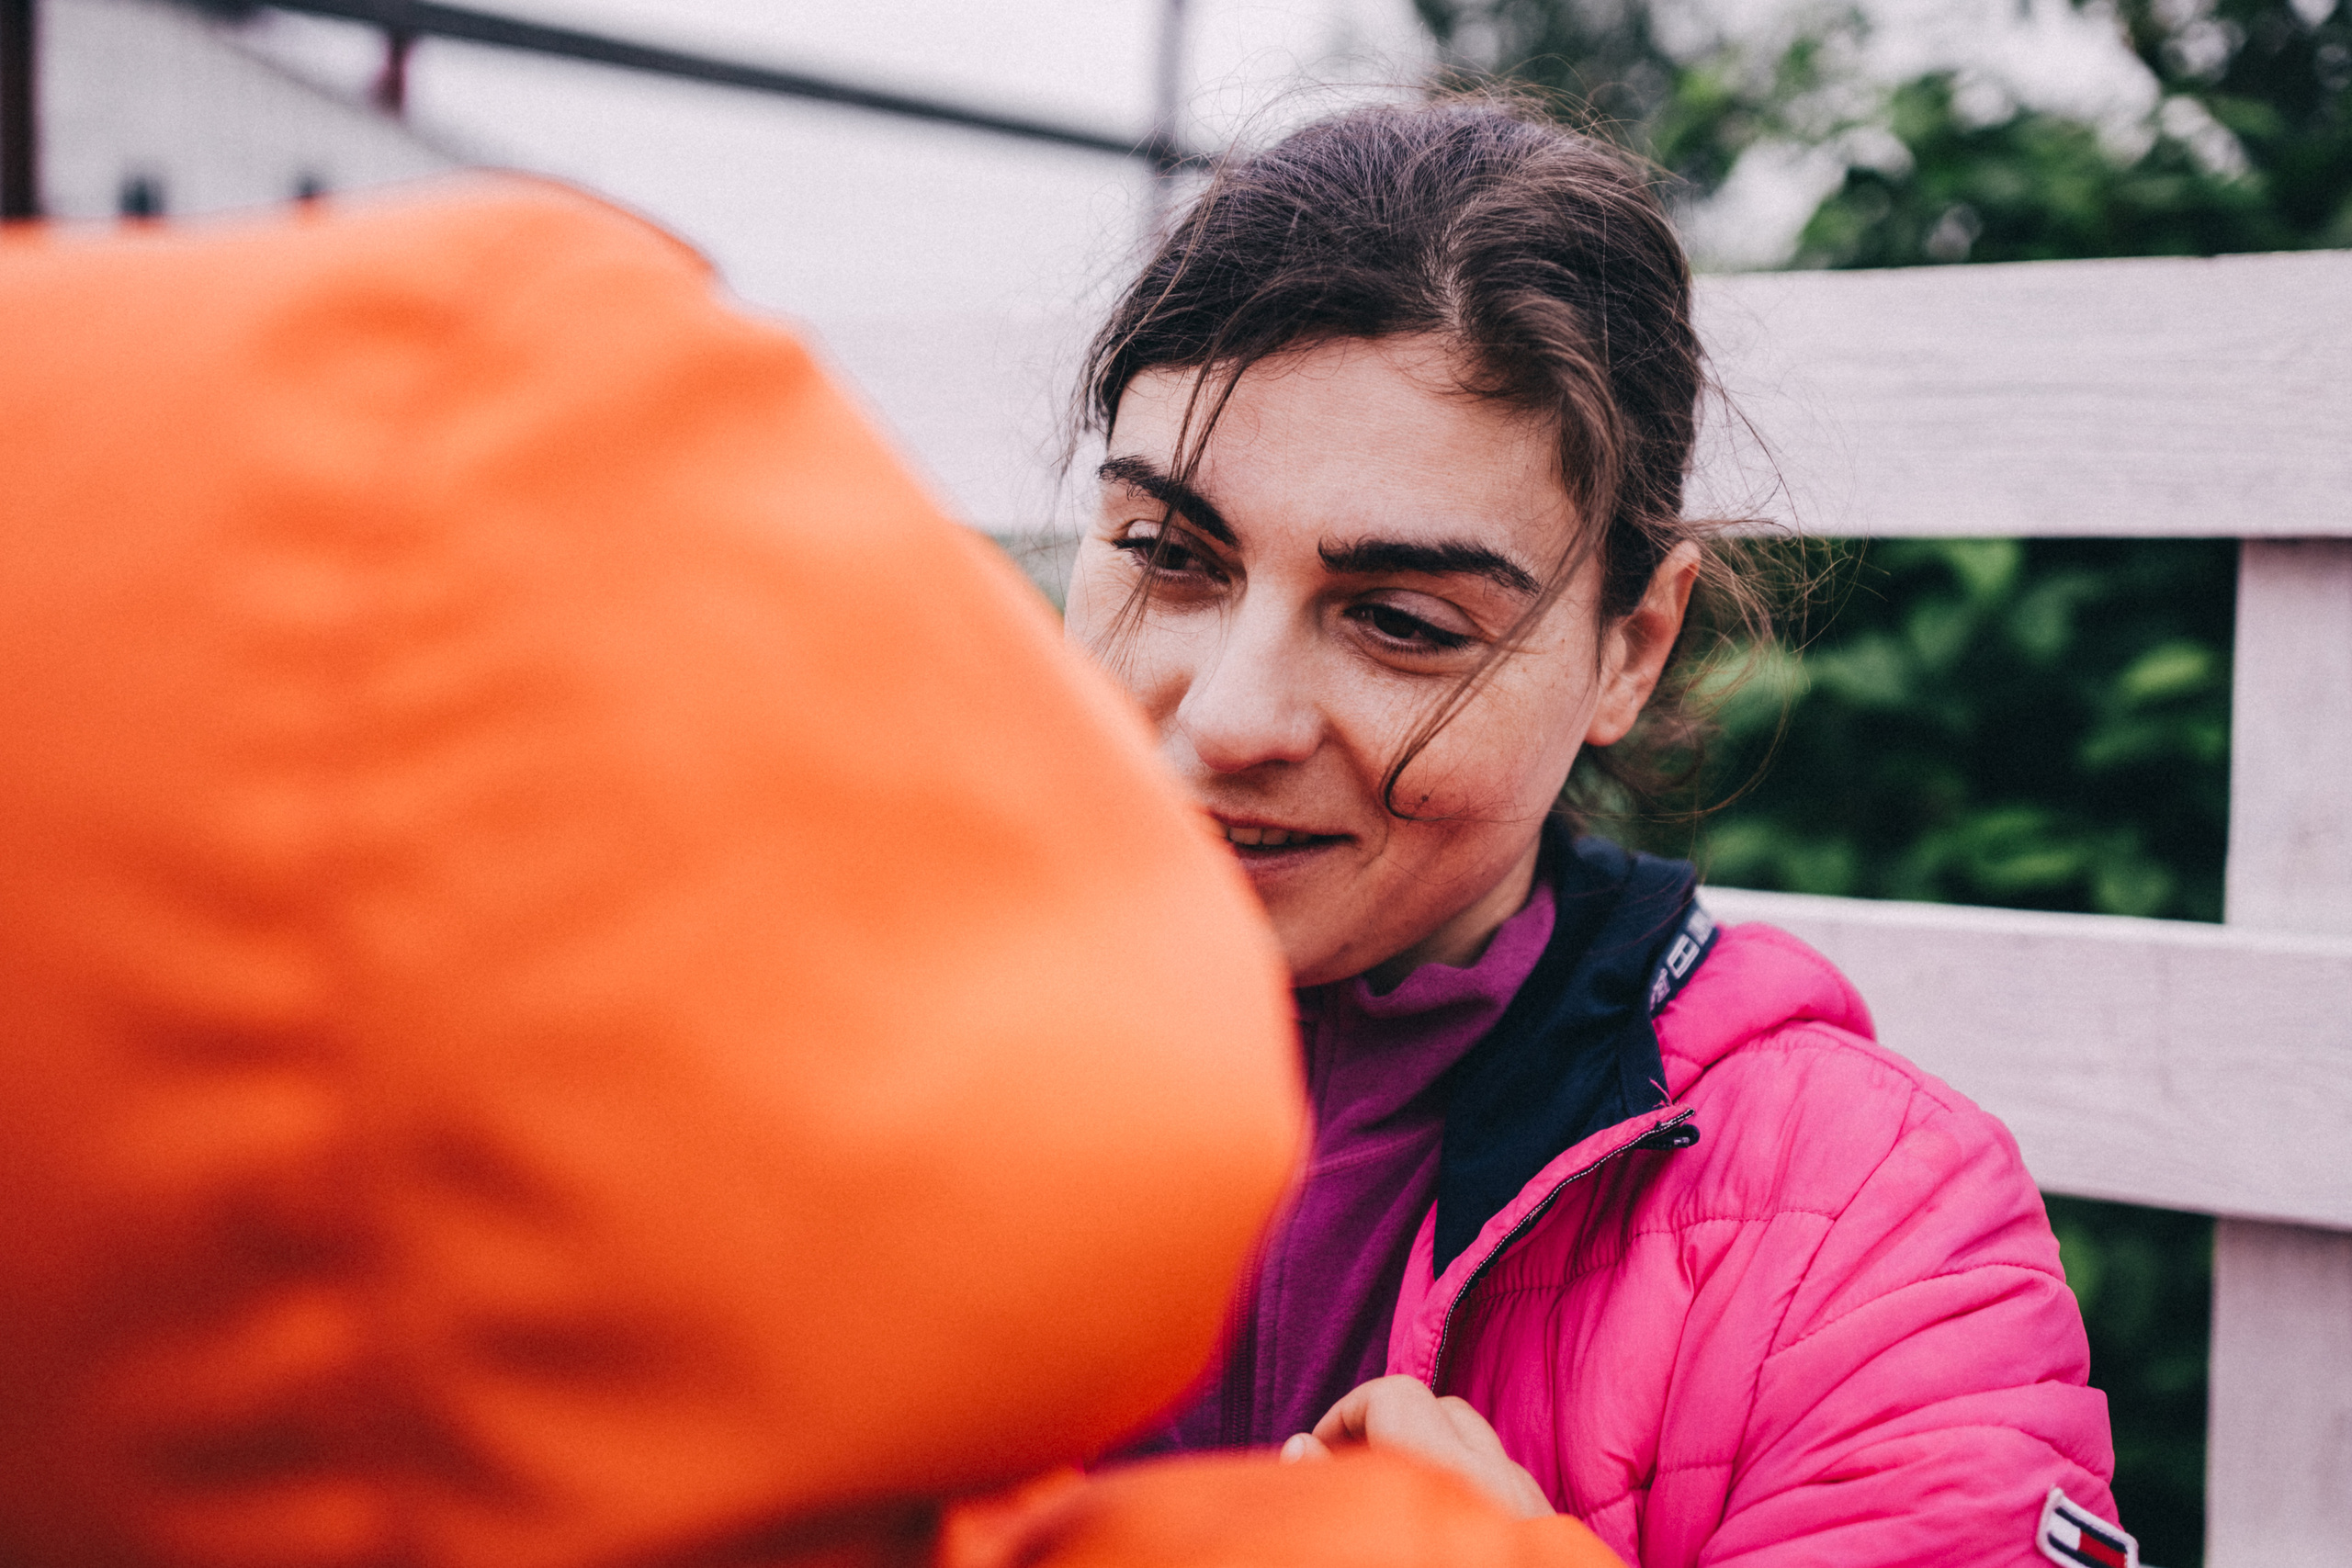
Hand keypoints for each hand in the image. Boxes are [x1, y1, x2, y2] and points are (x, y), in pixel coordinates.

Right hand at [1278, 1374, 1553, 1519]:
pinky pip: (1512, 1488)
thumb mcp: (1360, 1536)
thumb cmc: (1418, 1549)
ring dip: (1435, 1455)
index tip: (1316, 1453)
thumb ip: (1330, 1485)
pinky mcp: (1554, 1537)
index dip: (1346, 1413)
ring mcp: (1533, 1509)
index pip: (1394, 1396)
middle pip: (1443, 1408)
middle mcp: (1496, 1482)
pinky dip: (1475, 1488)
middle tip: (1351, 1472)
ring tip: (1396, 1496)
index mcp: (1444, 1474)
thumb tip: (1303, 1446)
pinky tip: (1450, 1526)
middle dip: (1391, 1425)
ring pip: (1484, 1448)